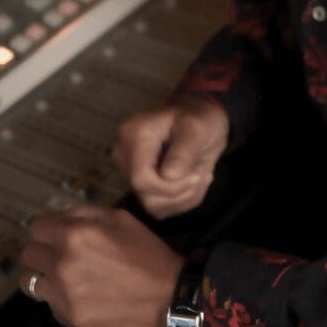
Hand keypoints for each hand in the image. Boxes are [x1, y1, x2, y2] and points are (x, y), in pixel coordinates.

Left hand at [18, 204, 182, 326]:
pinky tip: (82, 296)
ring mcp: (62, 295)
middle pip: (29, 254)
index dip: (48, 228)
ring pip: (32, 282)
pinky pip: (50, 304)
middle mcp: (62, 264)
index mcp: (74, 235)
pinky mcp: (68, 319)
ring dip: (46, 276)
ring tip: (67, 278)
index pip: (37, 227)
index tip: (58, 233)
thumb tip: (64, 216)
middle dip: (43, 250)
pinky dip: (60, 298)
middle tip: (61, 254)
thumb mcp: (123, 219)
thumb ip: (88, 213)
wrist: (168, 300)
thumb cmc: (148, 254)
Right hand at [112, 97, 229, 218]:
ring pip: (154, 207)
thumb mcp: (197, 129)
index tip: (197, 175)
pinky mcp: (142, 186)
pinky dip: (183, 200)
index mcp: (133, 135)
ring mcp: (131, 172)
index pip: (141, 180)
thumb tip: (169, 177)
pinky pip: (161, 209)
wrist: (201, 119)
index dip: (170, 187)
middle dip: (181, 192)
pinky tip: (191, 180)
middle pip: (147, 197)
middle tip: (201, 173)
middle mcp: (125, 155)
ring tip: (199, 174)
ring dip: (185, 197)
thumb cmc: (200, 118)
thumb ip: (183, 152)